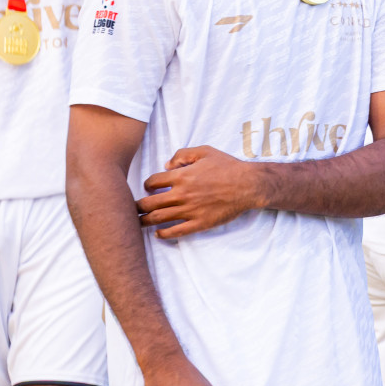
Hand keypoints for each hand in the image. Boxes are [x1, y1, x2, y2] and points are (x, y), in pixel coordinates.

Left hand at [138, 146, 264, 237]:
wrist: (249, 185)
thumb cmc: (228, 167)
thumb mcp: (205, 151)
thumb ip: (182, 154)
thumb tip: (166, 165)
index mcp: (181, 176)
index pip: (152, 182)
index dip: (147, 184)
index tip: (149, 188)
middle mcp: (182, 194)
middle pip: (148, 203)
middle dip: (137, 206)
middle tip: (135, 207)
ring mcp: (190, 210)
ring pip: (157, 218)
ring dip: (144, 221)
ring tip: (140, 221)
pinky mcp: (199, 223)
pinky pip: (175, 232)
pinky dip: (162, 234)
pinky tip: (158, 233)